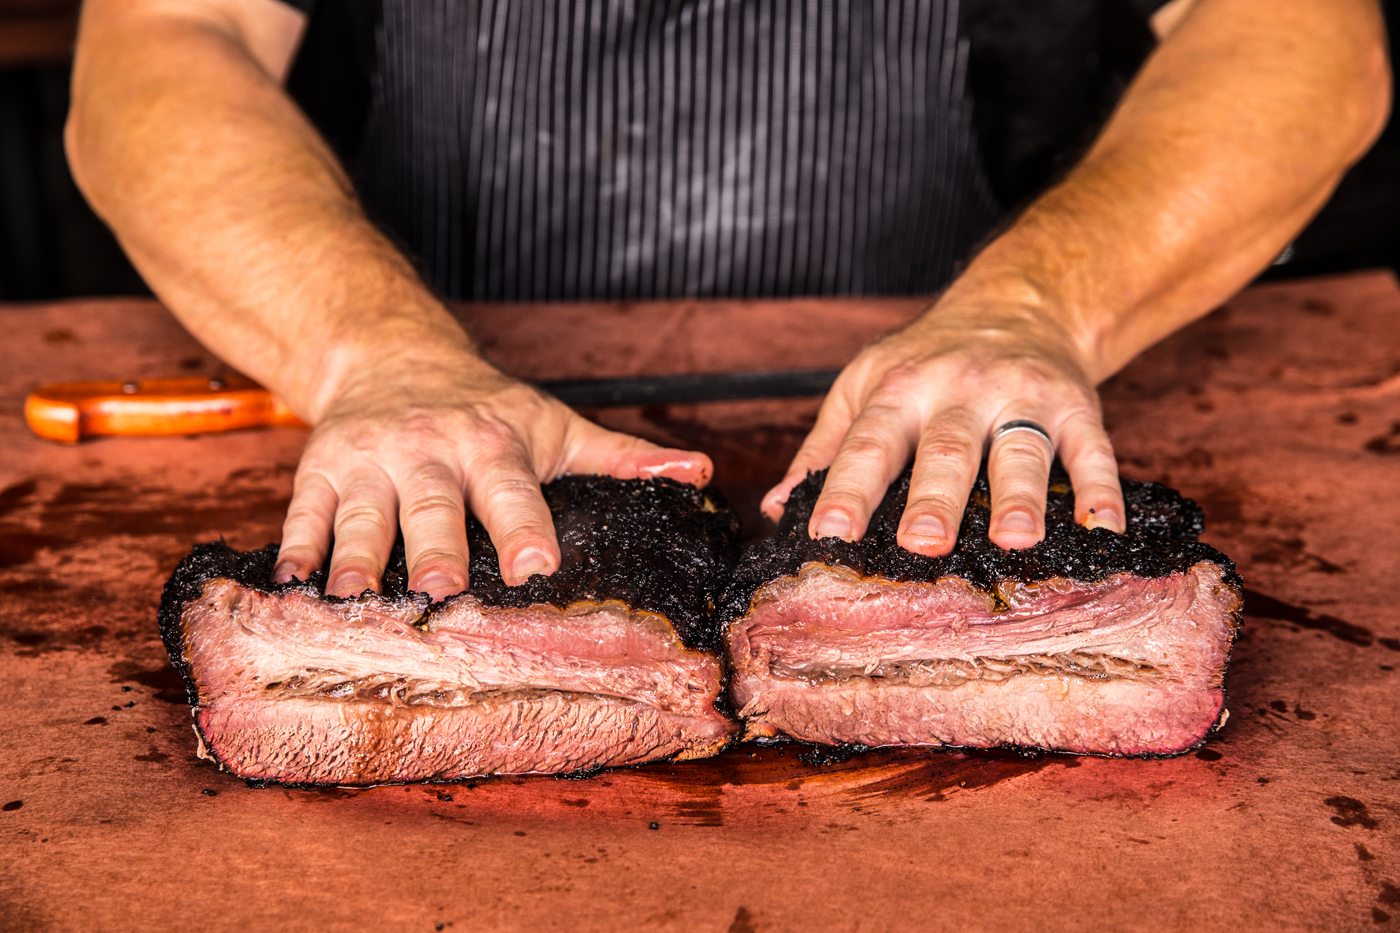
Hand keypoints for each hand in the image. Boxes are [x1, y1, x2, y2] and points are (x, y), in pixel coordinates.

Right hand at [271, 351, 711, 598]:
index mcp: (493, 444)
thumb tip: (700, 472)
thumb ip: (621, 456)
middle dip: (434, 548)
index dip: (522, 526)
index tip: (533, 566)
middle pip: (432, 506)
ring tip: (351, 599)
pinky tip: (290, 586)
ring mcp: (369, 460)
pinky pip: (304, 512)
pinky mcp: (320, 470)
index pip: (512, 489)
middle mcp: (429, 450)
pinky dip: (296, 549)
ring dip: (356, 557)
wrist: (391, 355)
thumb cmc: (486, 406)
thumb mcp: (555, 423)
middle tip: (438, 591)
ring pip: (362, 513)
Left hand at [761, 287, 1125, 554]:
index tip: (827, 534)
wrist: (1017, 302)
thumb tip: (778, 508)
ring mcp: (1022, 397)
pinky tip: (1104, 530)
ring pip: (1020, 449)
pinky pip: (1093, 450)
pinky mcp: (1077, 407)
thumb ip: (826, 448)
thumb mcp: (865, 384)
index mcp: (899, 390)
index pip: (867, 446)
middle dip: (934, 498)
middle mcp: (960, 391)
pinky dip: (1102, 491)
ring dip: (1020, 496)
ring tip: (1015, 540)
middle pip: (945, 450)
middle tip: (922, 544)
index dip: (846, 490)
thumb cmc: (926, 360)